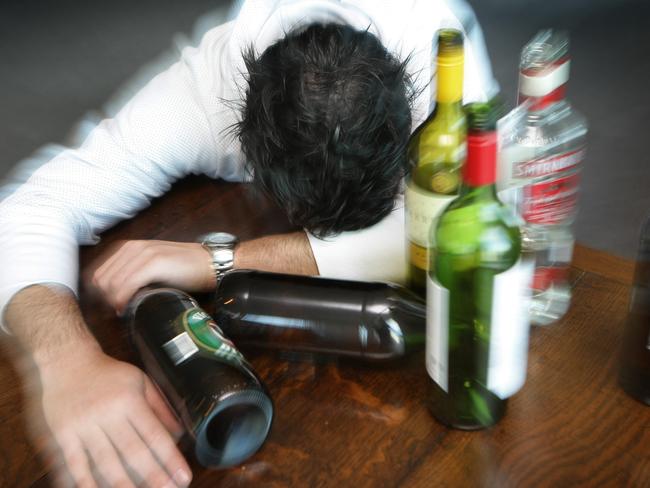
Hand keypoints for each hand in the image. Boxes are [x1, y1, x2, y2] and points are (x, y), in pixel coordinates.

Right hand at [33, 347, 191, 486]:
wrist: (67, 361)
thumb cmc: (108, 373)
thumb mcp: (140, 381)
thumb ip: (160, 407)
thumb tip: (179, 433)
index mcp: (130, 401)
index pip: (155, 435)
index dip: (170, 459)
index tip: (183, 477)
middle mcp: (108, 414)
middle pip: (133, 452)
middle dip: (153, 476)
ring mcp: (84, 426)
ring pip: (106, 462)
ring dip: (123, 485)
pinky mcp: (64, 434)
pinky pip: (76, 463)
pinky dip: (86, 482)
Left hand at [92, 240, 214, 313]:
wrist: (209, 263)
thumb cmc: (185, 268)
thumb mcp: (154, 265)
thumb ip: (134, 272)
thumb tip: (116, 294)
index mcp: (130, 247)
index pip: (99, 272)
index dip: (99, 292)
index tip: (108, 305)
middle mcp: (133, 248)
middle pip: (101, 278)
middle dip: (103, 298)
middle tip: (114, 311)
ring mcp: (143, 254)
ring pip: (111, 283)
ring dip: (112, 300)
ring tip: (122, 310)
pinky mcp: (153, 263)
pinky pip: (126, 285)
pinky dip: (123, 299)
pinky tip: (126, 308)